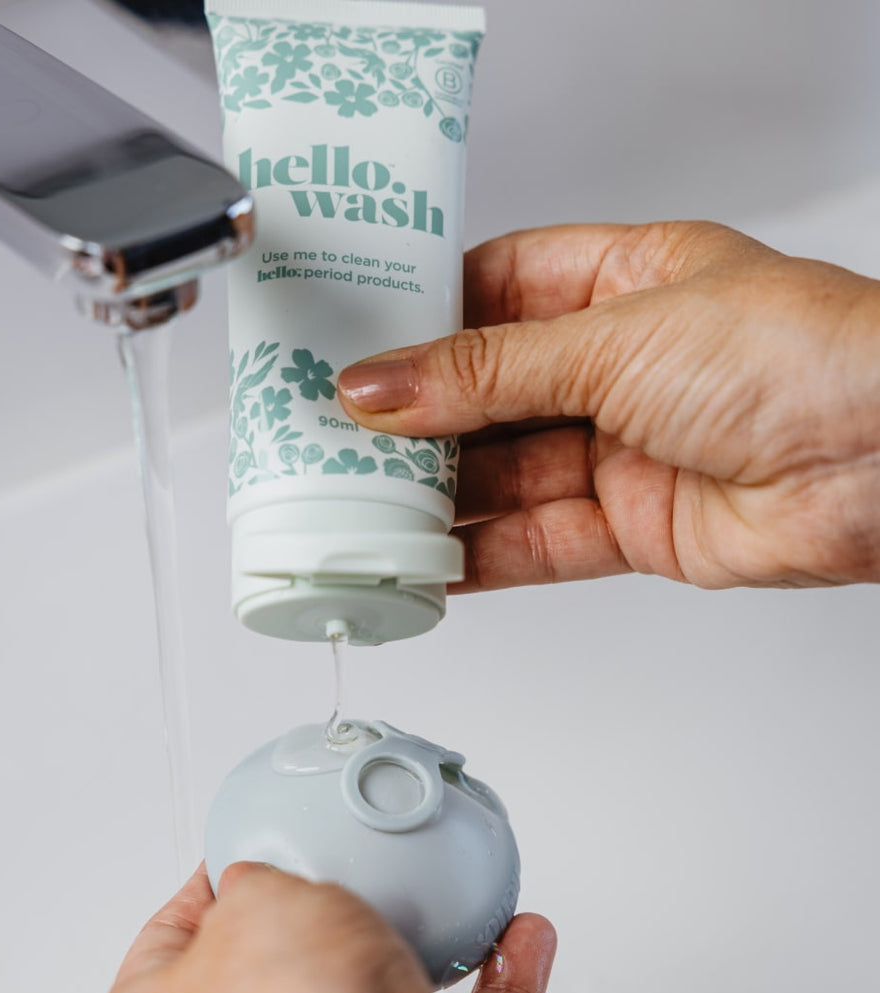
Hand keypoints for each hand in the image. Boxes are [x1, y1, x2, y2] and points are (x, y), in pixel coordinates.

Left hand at [109, 861, 556, 992]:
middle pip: (296, 960)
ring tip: (469, 897)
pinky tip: (520, 942)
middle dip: (345, 913)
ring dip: (439, 946)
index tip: (259, 844)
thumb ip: (260, 880)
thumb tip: (265, 878)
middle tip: (374, 869)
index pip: (178, 933)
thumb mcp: (261, 908)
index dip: (217, 881)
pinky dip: (498, 987)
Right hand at [337, 222, 879, 589]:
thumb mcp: (615, 339)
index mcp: (620, 283)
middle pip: (488, 393)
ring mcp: (623, 447)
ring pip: (506, 473)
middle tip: (339, 437)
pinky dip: (482, 555)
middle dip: (419, 420)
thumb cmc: (802, 356)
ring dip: (440, 495)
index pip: (493, 290)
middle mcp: (618, 365)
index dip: (420, 316)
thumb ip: (487, 372)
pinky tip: (429, 559)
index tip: (353, 341)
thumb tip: (383, 384)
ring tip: (365, 507)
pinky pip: (540, 541)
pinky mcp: (634, 524)